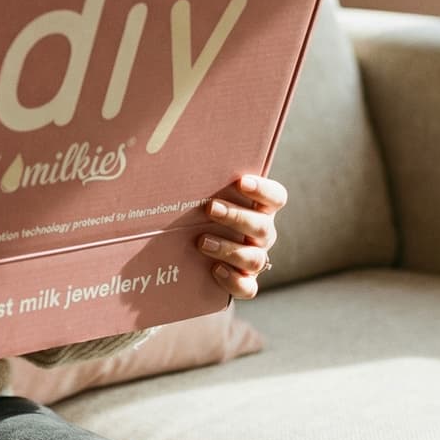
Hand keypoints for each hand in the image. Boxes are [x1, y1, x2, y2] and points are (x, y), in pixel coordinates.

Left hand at [196, 174, 287, 299]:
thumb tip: (163, 152)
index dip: (263, 190)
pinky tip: (215, 270)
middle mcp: (262, 232)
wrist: (195, 247)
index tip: (241, 182)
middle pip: (262, 226)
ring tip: (201, 241)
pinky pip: (248, 287)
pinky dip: (234, 281)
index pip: (276, 197)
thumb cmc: (199, 208)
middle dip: (236, 217)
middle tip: (210, 208)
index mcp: (259, 207)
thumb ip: (197, 176)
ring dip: (229, 249)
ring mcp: (255, 257)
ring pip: (254, 257)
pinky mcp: (245, 281)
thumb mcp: (201, 191)